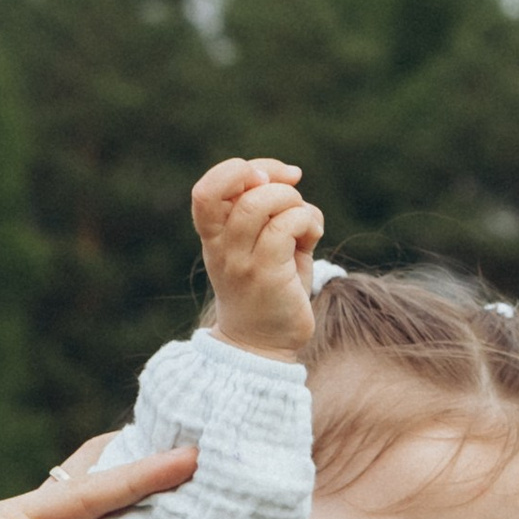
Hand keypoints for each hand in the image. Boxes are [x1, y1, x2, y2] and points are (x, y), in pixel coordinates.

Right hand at [192, 155, 323, 359]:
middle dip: (276, 182)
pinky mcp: (268, 275)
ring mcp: (242, 262)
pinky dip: (309, 222)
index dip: (238, 171)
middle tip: (293, 203)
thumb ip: (266, 208)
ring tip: (304, 225)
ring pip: (263, 202)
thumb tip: (290, 173)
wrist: (261, 347)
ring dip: (293, 202)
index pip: (207, 190)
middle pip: (241, 189)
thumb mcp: (259, 243)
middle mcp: (221, 248)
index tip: (265, 180)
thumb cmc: (267, 290)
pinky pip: (289, 225)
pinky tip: (311, 239)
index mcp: (213, 237)